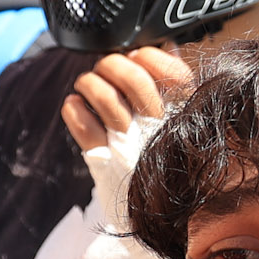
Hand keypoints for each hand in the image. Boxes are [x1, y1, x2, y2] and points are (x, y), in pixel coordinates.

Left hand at [60, 46, 193, 154]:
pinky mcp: (105, 163)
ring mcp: (130, 146)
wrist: (156, 213)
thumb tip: (167, 45)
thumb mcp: (184, 120)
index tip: (137, 54)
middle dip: (113, 64)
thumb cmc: (166, 157)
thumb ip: (176, 83)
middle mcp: (160, 129)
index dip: (151, 56)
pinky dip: (74, 109)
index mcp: (184, 114)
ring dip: (90, 83)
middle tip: (106, 67)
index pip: (175, 74)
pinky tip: (76, 105)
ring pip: (106, 99)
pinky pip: (84, 128)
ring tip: (87, 84)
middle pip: (136, 81)